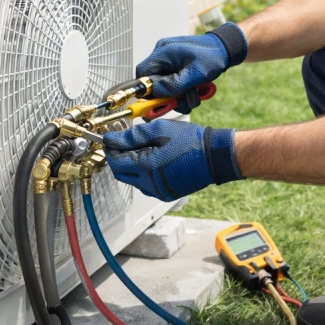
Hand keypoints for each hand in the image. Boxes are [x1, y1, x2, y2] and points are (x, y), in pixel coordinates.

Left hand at [103, 120, 241, 201]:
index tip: (110, 139)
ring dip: (131, 168)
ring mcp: (159, 192)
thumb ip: (132, 136)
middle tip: (123, 144)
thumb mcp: (159, 130)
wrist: (214, 156)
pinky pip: (147, 186)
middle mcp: (150, 184)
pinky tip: (153, 161)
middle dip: (118, 159)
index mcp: (147, 167)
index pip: (116, 162)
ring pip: (134, 181)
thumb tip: (112, 139)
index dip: (110, 150)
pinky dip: (144, 175)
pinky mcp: (167, 194)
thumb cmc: (190, 140)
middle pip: (121, 174)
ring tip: (142, 150)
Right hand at [137, 22, 247, 112]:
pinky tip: (194, 91)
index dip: (146, 91)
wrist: (225, 48)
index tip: (157, 104)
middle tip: (182, 102)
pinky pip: (172, 81)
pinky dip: (181, 89)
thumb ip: (175, 84)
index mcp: (162, 53)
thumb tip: (156, 92)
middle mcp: (162, 55)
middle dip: (168, 96)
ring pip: (164, 84)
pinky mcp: (175, 64)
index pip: (142, 75)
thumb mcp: (195, 73)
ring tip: (194, 96)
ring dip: (178, 95)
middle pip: (154, 83)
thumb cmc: (212, 57)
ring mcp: (169, 60)